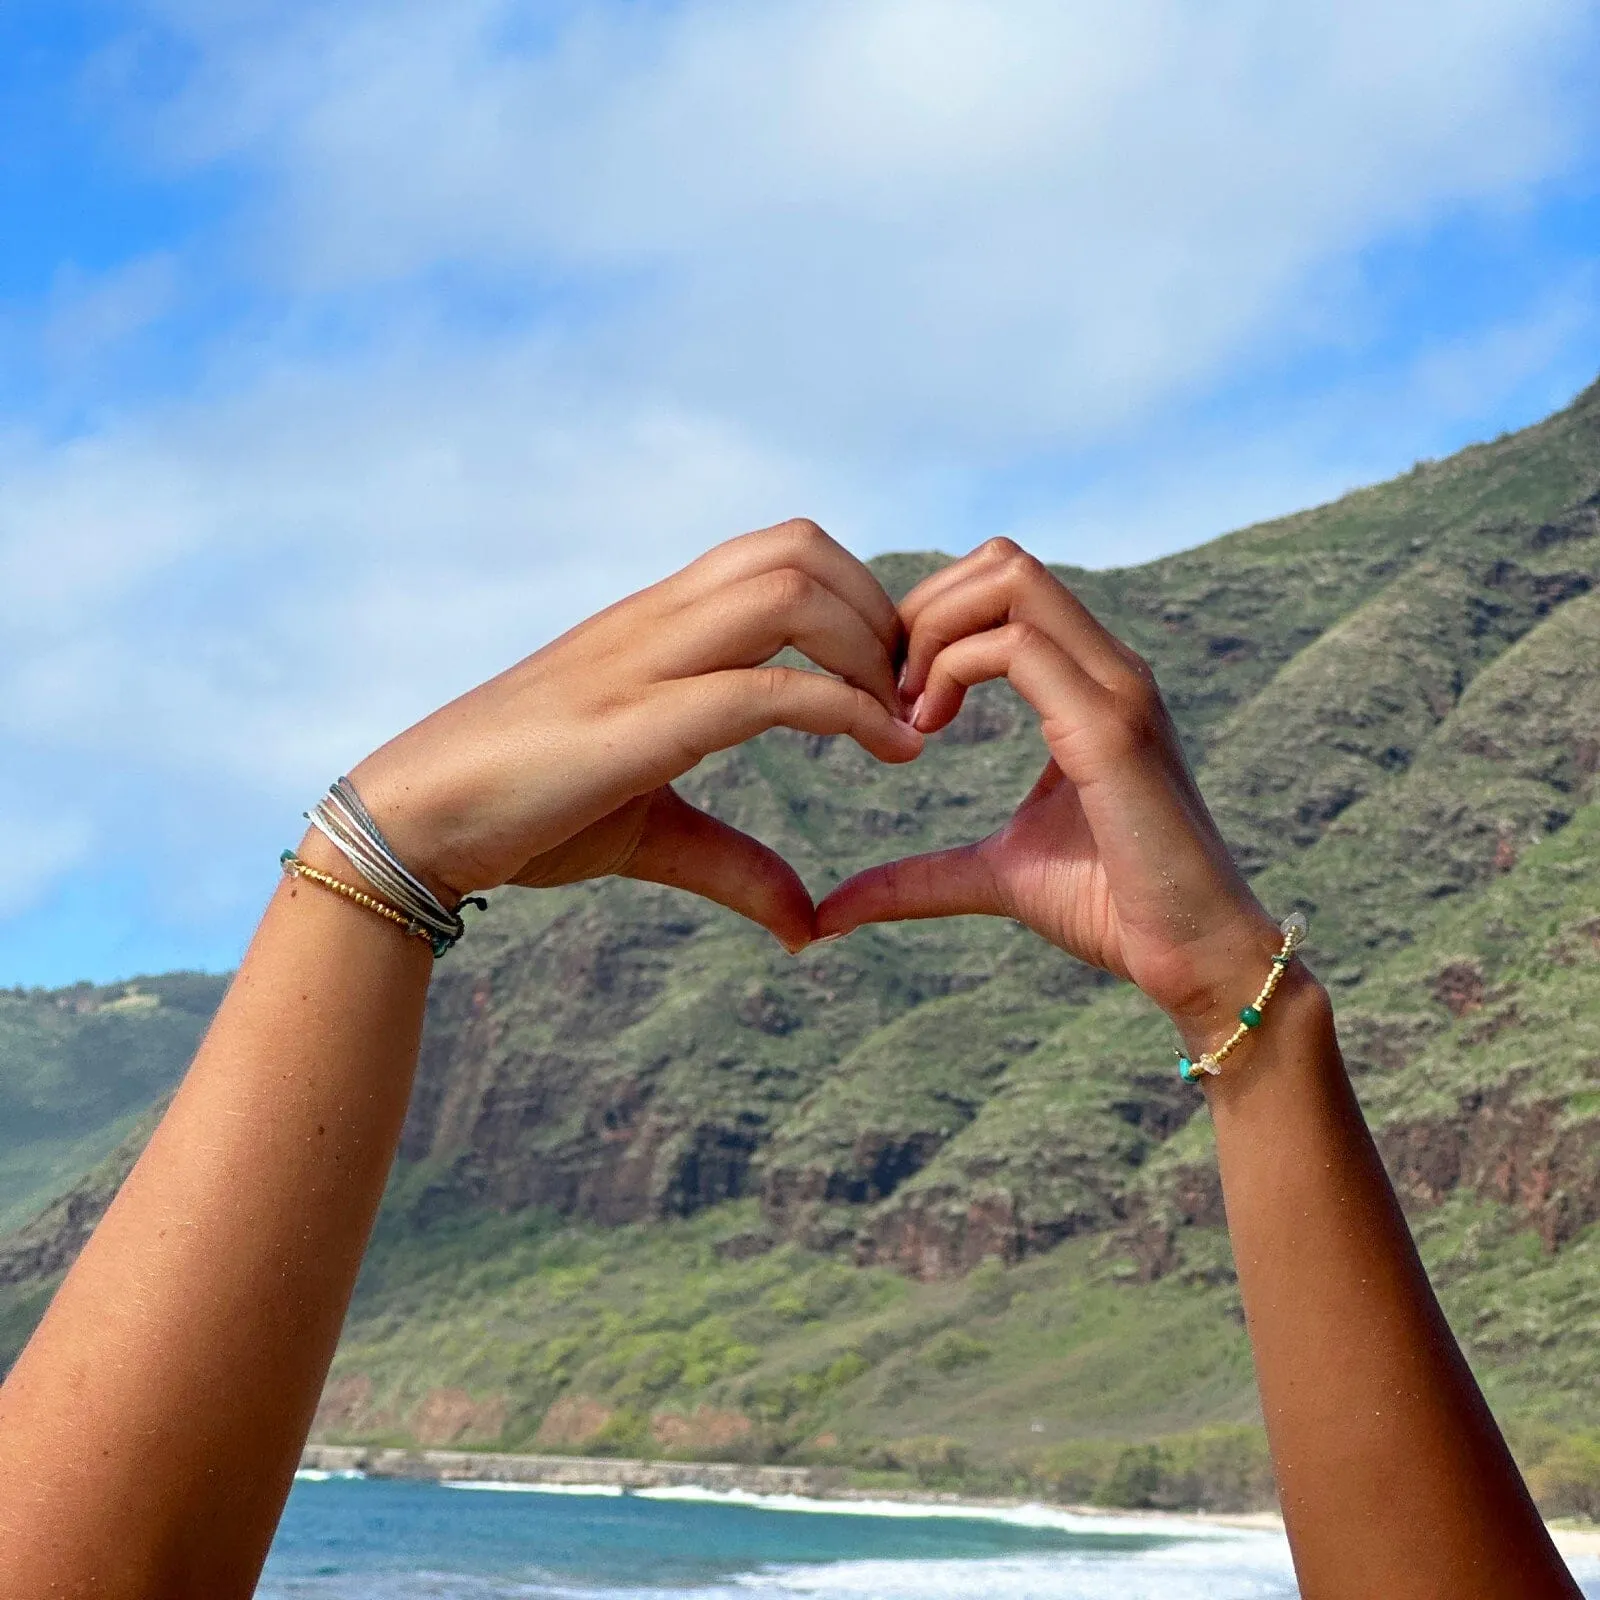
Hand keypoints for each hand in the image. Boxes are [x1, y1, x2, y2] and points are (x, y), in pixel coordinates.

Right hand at [346, 520, 921, 952]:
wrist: (416, 821)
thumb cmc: (524, 813)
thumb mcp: (652, 832)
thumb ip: (735, 863)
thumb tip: (807, 925)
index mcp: (659, 625)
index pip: (779, 552)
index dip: (858, 597)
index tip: (893, 679)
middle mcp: (656, 623)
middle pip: (799, 549)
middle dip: (879, 610)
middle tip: (912, 694)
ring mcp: (643, 662)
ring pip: (787, 591)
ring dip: (868, 647)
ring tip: (901, 720)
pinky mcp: (635, 721)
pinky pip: (762, 688)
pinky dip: (844, 709)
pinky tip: (888, 750)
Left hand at [815, 538, 1280, 1034]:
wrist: (1195, 957)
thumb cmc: (1109, 908)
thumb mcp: (993, 876)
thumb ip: (917, 878)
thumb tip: (830, 913)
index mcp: (1089, 682)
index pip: (1004, 584)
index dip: (932, 620)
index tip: (893, 696)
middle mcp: (1109, 667)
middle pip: (1003, 559)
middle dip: (924, 609)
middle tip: (889, 691)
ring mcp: (1117, 688)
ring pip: (1011, 579)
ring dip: (935, 631)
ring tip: (908, 709)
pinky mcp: (1112, 727)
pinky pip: (1016, 648)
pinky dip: (951, 670)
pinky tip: (926, 729)